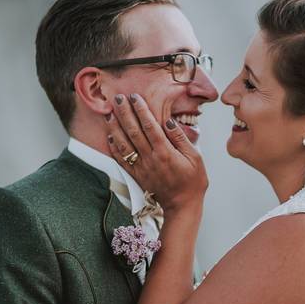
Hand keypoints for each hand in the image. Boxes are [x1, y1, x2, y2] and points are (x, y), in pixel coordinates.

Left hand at [104, 93, 206, 210]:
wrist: (182, 205)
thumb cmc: (192, 182)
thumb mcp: (195, 158)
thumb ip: (180, 138)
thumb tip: (168, 121)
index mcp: (165, 152)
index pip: (150, 126)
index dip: (141, 110)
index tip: (135, 97)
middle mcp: (150, 158)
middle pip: (134, 132)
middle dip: (125, 113)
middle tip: (117, 98)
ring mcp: (142, 167)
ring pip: (124, 144)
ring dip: (115, 128)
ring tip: (109, 113)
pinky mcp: (137, 175)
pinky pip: (122, 160)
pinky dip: (114, 148)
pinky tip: (110, 136)